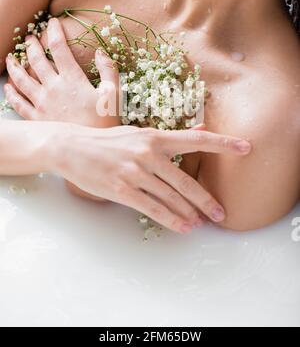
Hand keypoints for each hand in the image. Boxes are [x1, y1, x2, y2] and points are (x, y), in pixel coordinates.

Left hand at [4, 17, 119, 127]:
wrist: (90, 148)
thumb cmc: (105, 121)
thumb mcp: (114, 94)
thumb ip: (108, 70)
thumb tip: (100, 51)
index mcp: (72, 79)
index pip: (59, 48)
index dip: (54, 32)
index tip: (52, 23)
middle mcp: (53, 88)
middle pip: (36, 61)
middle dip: (31, 46)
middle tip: (28, 38)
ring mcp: (42, 104)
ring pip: (22, 80)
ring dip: (14, 65)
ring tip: (10, 57)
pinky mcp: (37, 118)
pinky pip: (19, 103)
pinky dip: (11, 93)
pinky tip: (8, 86)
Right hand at [50, 122, 251, 233]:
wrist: (72, 147)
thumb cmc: (108, 140)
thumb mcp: (139, 132)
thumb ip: (170, 136)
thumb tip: (200, 129)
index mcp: (154, 137)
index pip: (196, 139)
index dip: (224, 143)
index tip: (246, 147)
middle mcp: (148, 153)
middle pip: (186, 181)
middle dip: (206, 199)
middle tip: (221, 213)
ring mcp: (134, 172)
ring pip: (171, 198)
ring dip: (189, 213)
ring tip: (202, 223)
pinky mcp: (121, 189)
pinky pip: (152, 208)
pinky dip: (170, 220)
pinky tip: (183, 227)